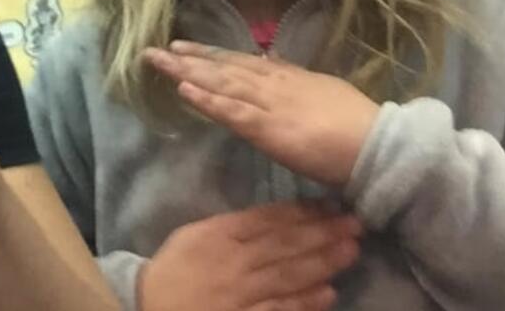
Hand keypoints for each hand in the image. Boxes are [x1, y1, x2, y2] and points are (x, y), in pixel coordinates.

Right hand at [139, 202, 360, 310]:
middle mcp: (233, 261)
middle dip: (322, 233)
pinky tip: (329, 293)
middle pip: (284, 244)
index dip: (301, 211)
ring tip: (351, 251)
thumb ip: (232, 227)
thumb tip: (274, 219)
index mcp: (219, 234)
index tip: (330, 204)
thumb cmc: (175, 268)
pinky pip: (278, 310)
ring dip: (322, 262)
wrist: (148, 306)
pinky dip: (304, 302)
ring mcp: (240, 293)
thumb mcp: (195, 235)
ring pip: (287, 275)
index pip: (267, 219)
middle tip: (356, 223)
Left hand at [144, 42, 379, 186]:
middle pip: (224, 68)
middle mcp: (275, 84)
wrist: (381, 146)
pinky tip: (183, 91)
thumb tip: (273, 64)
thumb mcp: (324, 91)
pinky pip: (232, 113)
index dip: (211, 55)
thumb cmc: (359, 127)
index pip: (242, 63)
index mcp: (289, 78)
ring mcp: (270, 105)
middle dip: (189, 58)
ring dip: (187, 72)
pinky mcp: (270, 129)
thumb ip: (296, 80)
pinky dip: (206, 101)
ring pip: (221, 84)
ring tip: (159, 61)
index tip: (185, 47)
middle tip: (156, 50)